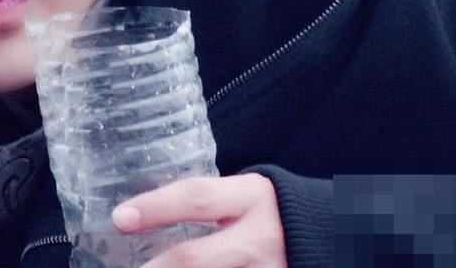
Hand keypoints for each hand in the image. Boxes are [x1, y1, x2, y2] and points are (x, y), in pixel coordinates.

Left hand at [111, 173, 286, 267]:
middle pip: (193, 259)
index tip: (119, 218)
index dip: (155, 208)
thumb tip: (144, 214)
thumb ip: (209, 204)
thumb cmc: (277, 213)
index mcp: (251, 198)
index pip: (196, 198)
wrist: (336, 236)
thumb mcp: (247, 196)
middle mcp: (258, 237)